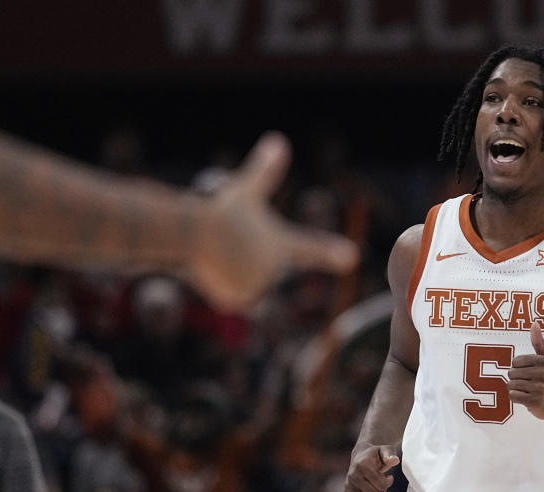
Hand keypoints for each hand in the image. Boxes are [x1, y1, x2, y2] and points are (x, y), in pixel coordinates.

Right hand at [189, 132, 359, 311]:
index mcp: (280, 242)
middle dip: (240, 259)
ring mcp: (258, 286)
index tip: (351, 256)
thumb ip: (263, 170)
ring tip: (220, 256)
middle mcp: (274, 269)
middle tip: (228, 245)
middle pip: (258, 269)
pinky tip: (212, 272)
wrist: (192, 234)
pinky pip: (229, 297)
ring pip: (242, 283)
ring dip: (228, 272)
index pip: (309, 247)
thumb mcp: (243, 190)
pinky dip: (218, 287)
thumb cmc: (218, 211)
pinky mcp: (238, 300)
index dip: (328, 251)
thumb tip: (278, 139)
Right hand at [343, 444, 399, 491]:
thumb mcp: (386, 450)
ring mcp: (348, 487)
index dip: (389, 482)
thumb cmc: (376, 455)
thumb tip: (394, 460)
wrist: (360, 457)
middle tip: (382, 483)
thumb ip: (390, 455)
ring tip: (376, 487)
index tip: (389, 477)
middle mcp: (352, 476)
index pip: (381, 485)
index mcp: (362, 465)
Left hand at [508, 322, 543, 418]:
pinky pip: (513, 396)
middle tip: (529, 384)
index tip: (529, 373)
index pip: (515, 361)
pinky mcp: (534, 401)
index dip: (518, 368)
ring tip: (528, 391)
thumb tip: (534, 323)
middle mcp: (542, 373)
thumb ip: (539, 343)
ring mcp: (539, 388)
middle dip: (517, 380)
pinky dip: (517, 398)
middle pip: (511, 373)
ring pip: (511, 385)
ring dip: (517, 390)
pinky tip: (526, 399)